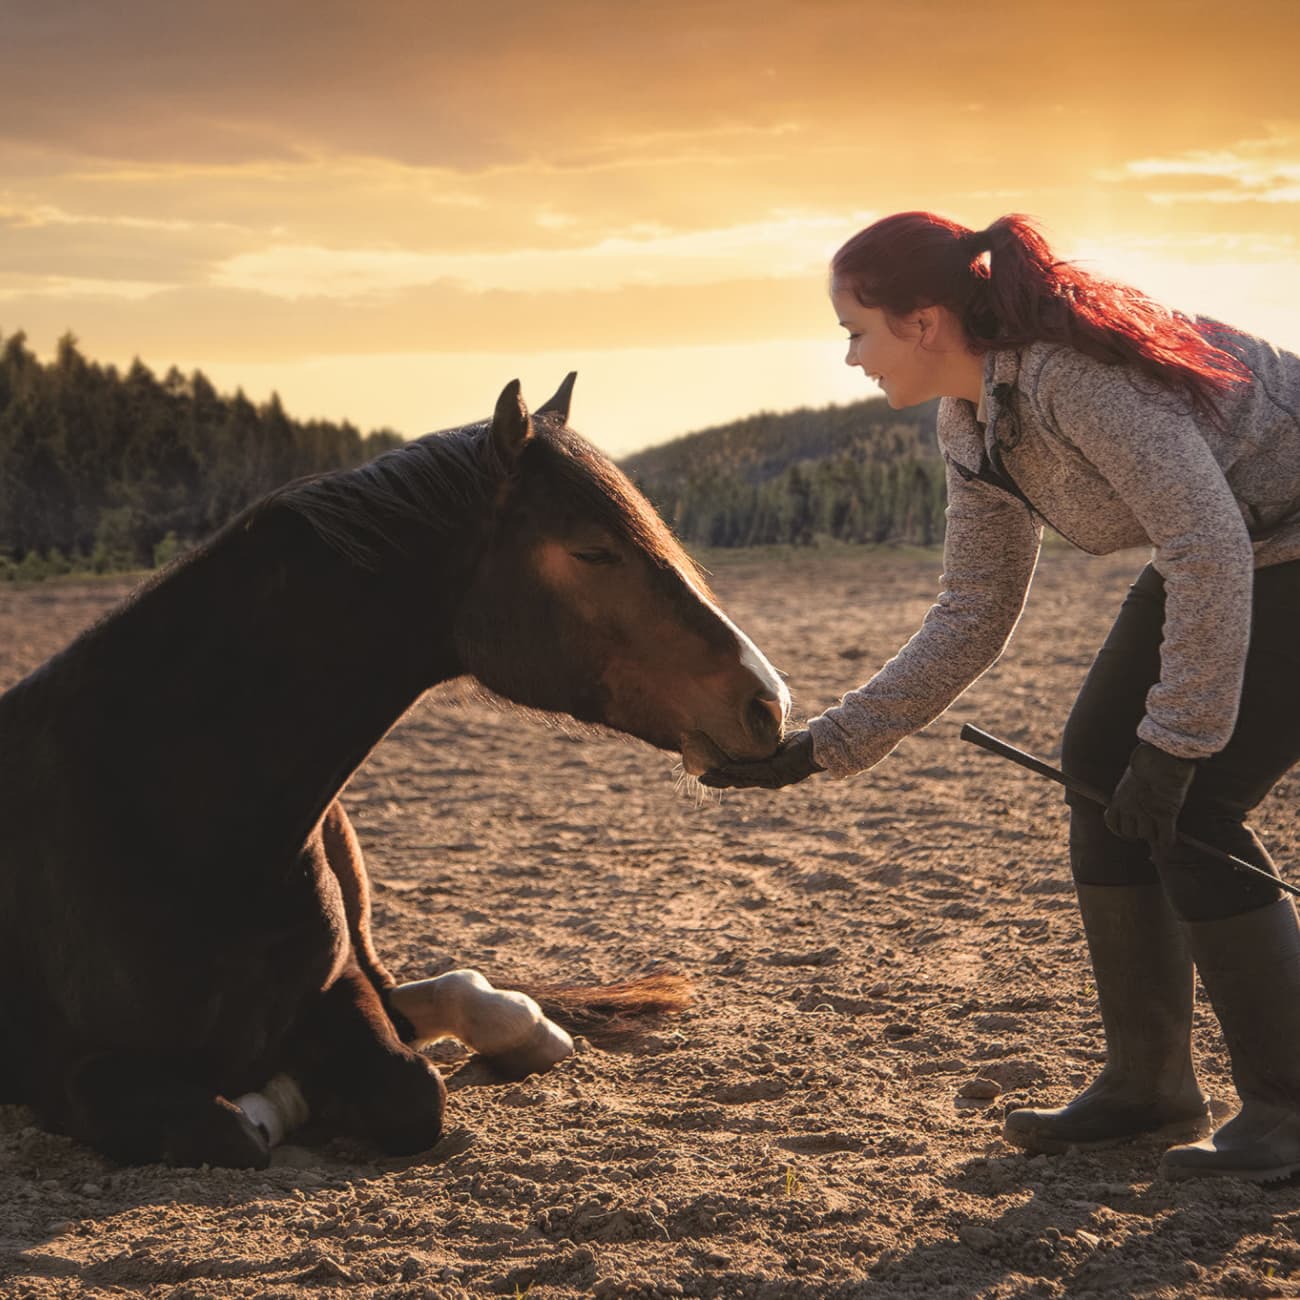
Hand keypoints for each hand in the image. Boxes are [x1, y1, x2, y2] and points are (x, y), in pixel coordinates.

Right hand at [698, 730, 822, 789]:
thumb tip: (753, 732)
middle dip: (720, 781)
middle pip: (739, 782)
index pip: (743, 777)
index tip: (708, 773)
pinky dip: (737, 770)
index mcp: (769, 774)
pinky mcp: (776, 771)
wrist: (823, 746)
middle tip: (701, 779)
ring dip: (723, 778)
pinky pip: (752, 771)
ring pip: (742, 779)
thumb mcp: (780, 743)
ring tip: (706, 776)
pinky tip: (724, 767)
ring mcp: (773, 778)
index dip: (725, 777)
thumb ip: (766, 744)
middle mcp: (770, 780)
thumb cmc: (803, 742)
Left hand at [1104, 741, 1196, 855]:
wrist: (1162, 758)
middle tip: (1147, 827)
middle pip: (1129, 833)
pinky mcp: (1166, 815)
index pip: (1111, 822)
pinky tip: (1169, 840)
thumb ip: (1130, 792)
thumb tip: (1134, 795)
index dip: (1118, 829)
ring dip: (1153, 835)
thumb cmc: (1149, 762)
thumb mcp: (1131, 778)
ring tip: (1159, 827)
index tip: (1126, 829)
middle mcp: (1130, 808)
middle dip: (1137, 833)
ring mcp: (1148, 813)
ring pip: (1146, 836)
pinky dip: (1167, 842)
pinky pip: (1165, 838)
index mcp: (1119, 798)